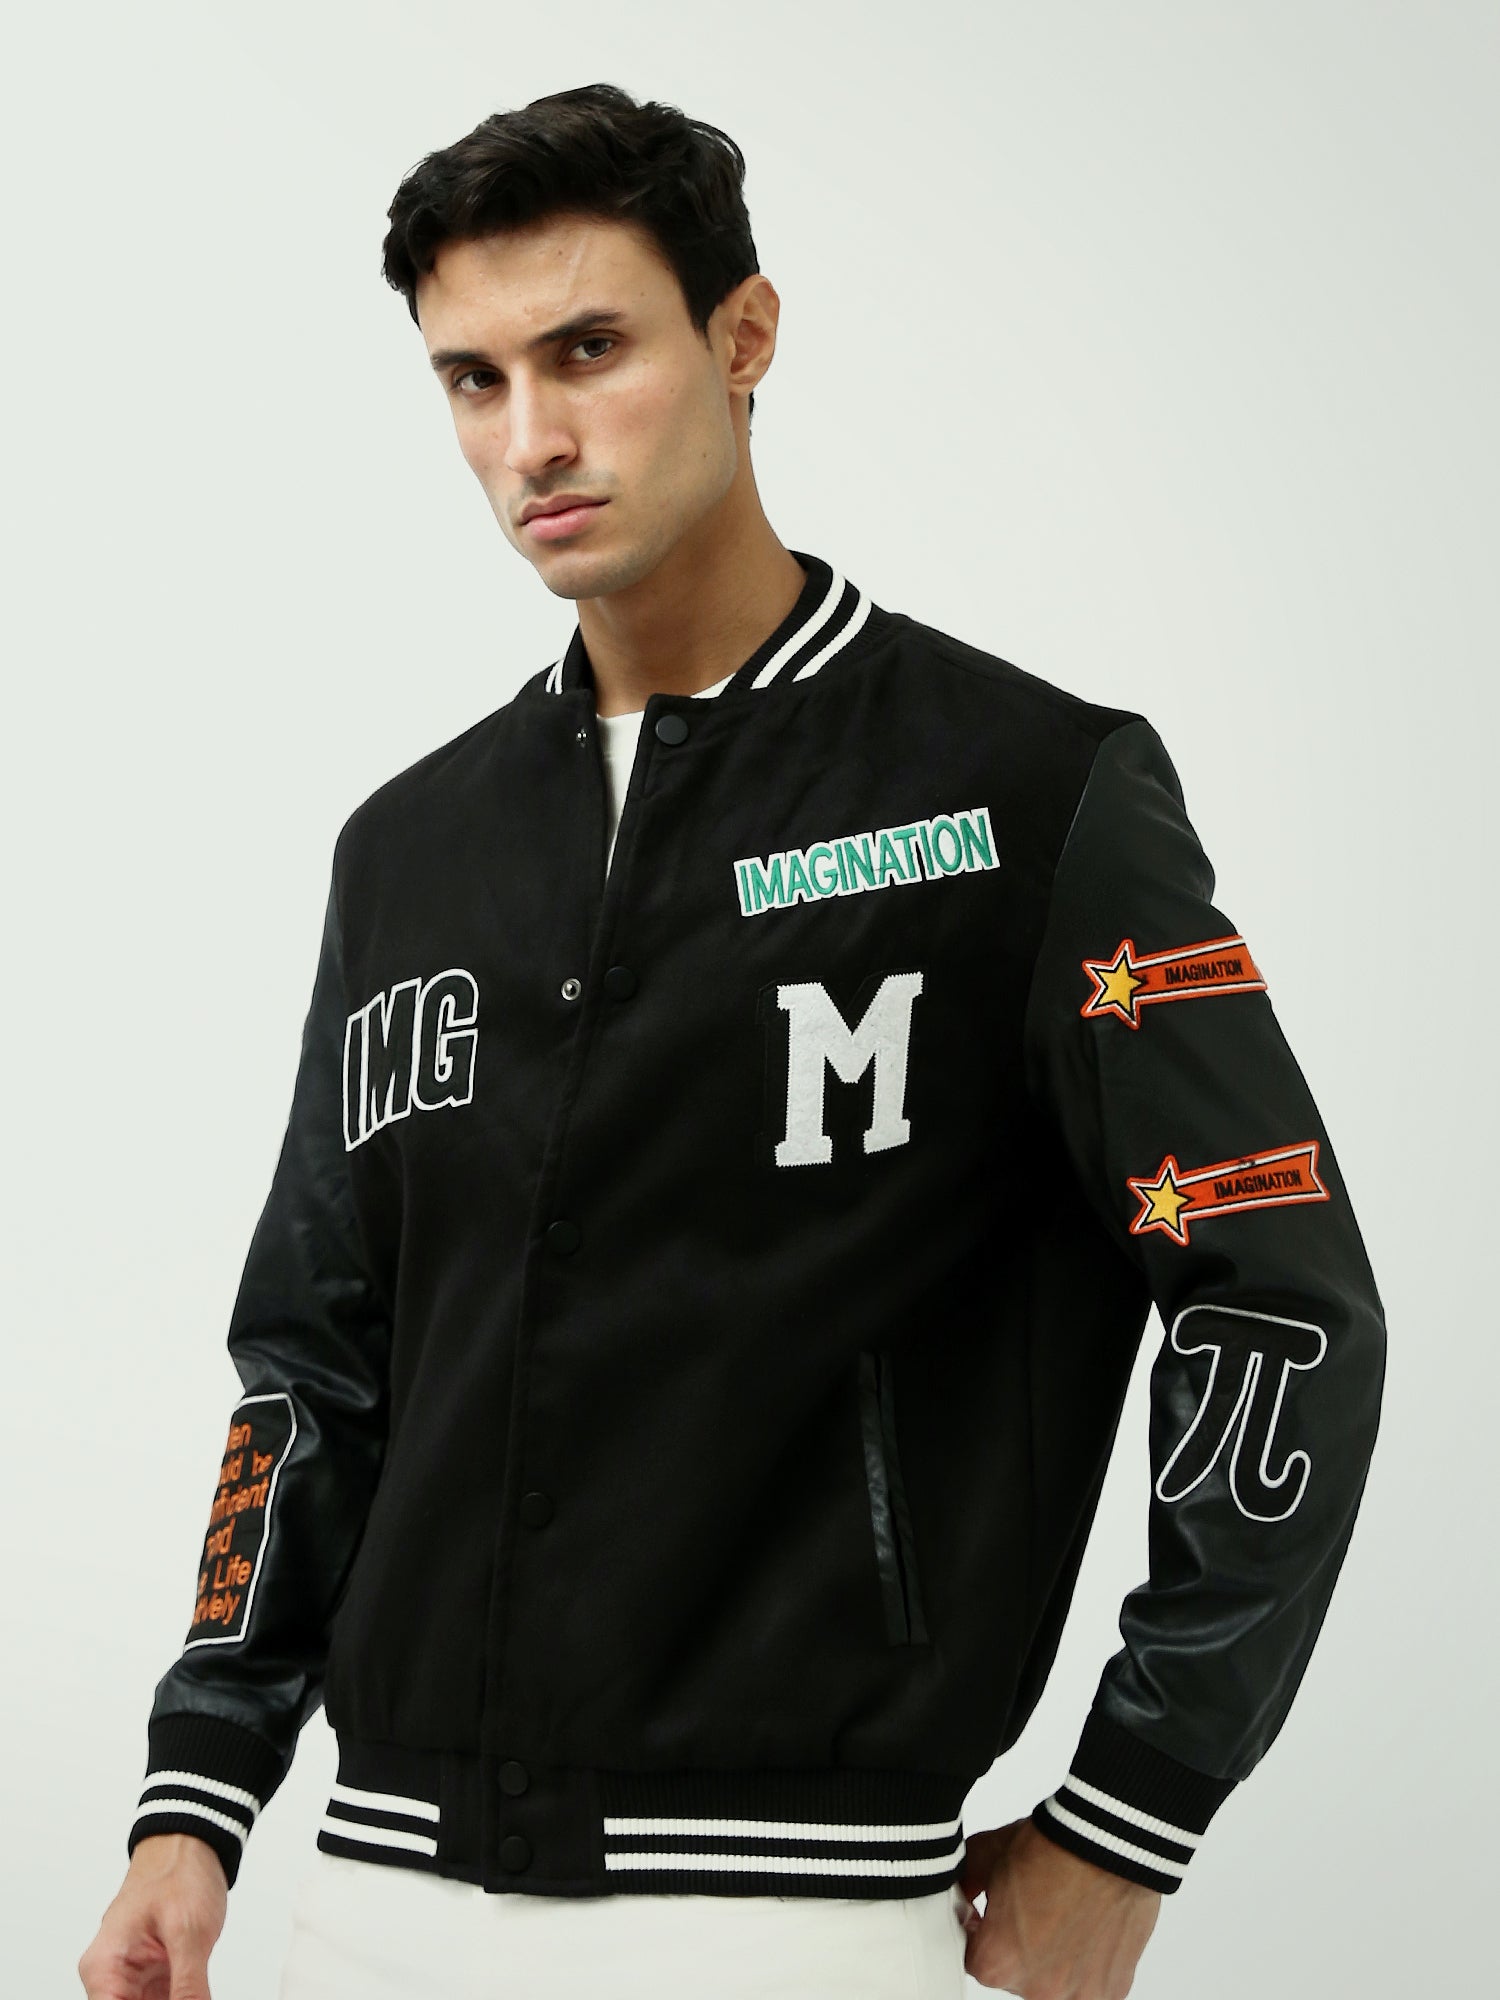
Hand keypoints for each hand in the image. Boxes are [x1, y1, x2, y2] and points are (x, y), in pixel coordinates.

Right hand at [78, 1834, 227, 1999]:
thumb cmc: (178, 1871)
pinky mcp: (156, 1976)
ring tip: (196, 1993)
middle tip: (193, 1997)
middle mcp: (113, 1977)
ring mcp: (134, 1978)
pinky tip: (197, 1995)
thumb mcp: (188, 1931)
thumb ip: (189, 1984)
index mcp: (105, 1968)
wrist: (190, 1844)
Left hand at [958, 1816, 1160, 1996]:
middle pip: (1017, 1976)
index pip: (977, 1960)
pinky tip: (1090, 1928)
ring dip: (1055, 1960)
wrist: (1111, 1844)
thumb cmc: (1055, 1847)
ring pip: (1053, 1982)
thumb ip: (967, 1883)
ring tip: (1066, 1917)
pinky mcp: (1112, 1990)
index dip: (983, 1932)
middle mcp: (1036, 1989)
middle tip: (1037, 1910)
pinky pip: (1088, 1985)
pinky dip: (1087, 1964)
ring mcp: (1077, 1995)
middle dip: (1020, 1948)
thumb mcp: (990, 1853)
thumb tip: (963, 1895)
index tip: (995, 1916)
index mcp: (997, 1963)